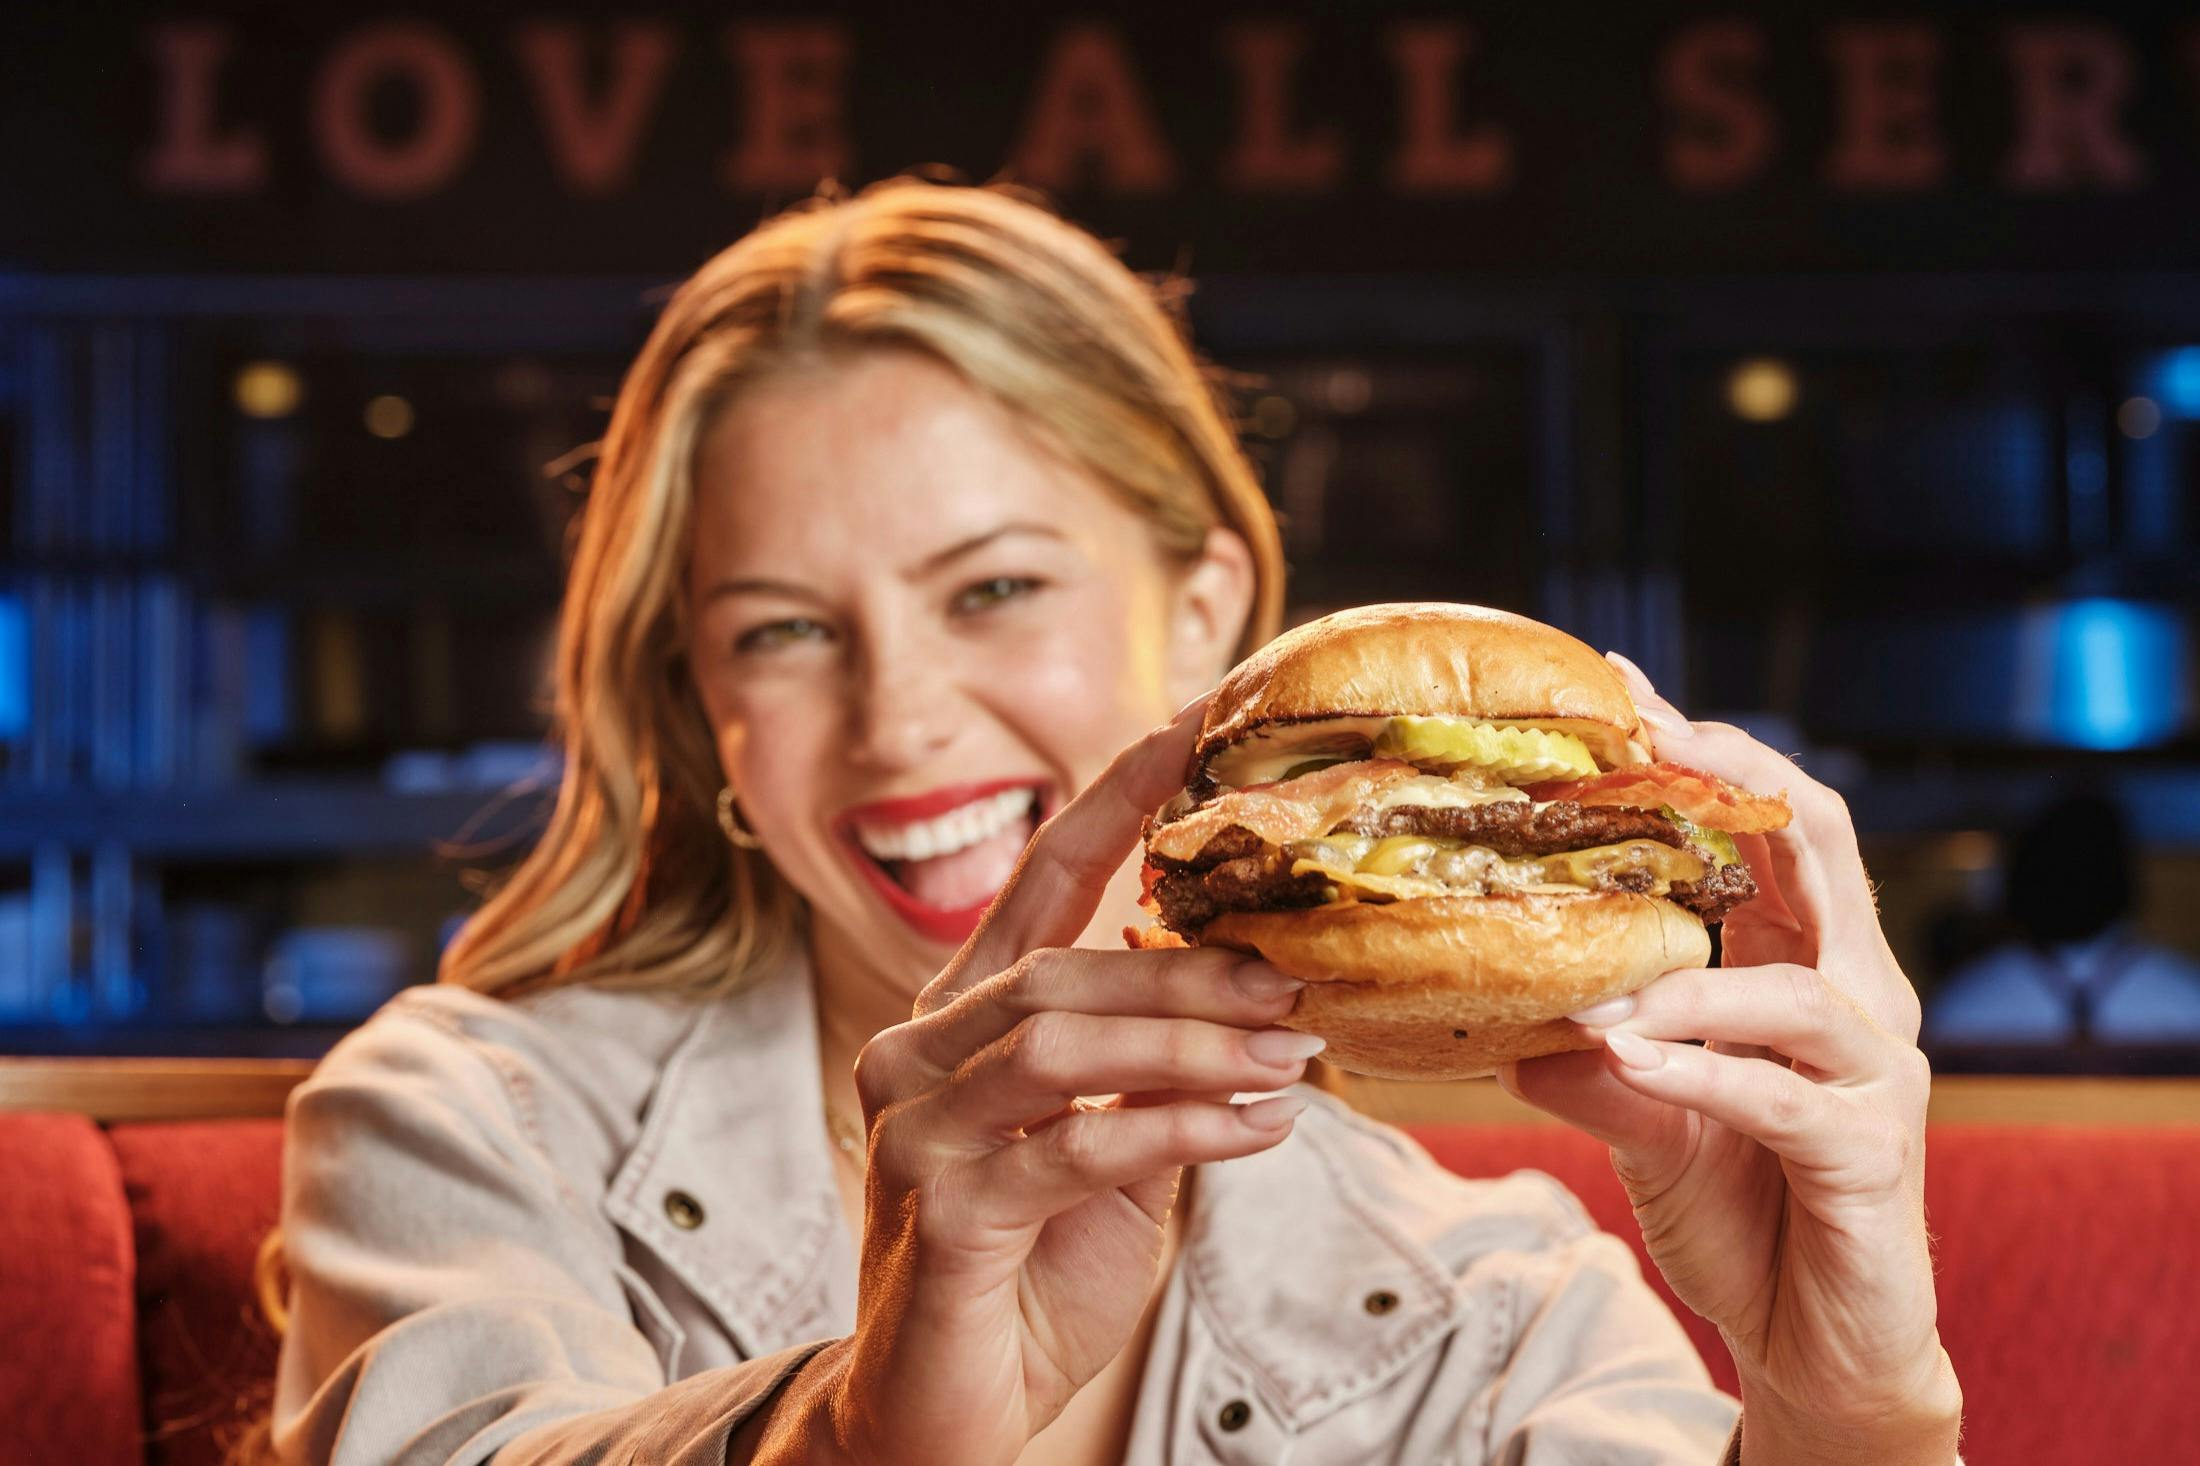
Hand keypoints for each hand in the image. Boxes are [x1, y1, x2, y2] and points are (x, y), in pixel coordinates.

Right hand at [816, 698, 1320, 1465]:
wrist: (939, 1414)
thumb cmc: (1027, 1275)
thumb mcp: (1108, 1160)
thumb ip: (1153, 1080)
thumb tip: (1259, 1009)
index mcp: (957, 1022)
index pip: (1036, 882)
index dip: (1110, 800)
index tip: (1188, 724)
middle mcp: (916, 1054)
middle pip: (1063, 968)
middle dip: (1192, 972)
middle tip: (1297, 988)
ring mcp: (916, 1130)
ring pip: (1065, 1043)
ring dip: (1194, 1047)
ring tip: (1289, 1059)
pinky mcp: (941, 1209)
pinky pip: (1077, 1146)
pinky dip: (1180, 1132)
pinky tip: (1257, 1131)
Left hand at [1499, 655, 1959, 1456]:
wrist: (1816, 1343)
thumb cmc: (1740, 1208)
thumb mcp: (1645, 1117)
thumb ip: (1593, 1058)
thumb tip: (1504, 1016)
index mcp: (1804, 963)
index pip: (1770, 825)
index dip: (1705, 749)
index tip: (1617, 686)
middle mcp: (1858, 996)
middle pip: (1818, 847)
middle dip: (1729, 780)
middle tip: (1639, 738)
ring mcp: (1878, 1073)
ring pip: (1796, 988)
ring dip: (1686, 981)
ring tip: (1595, 987)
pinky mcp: (1871, 1154)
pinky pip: (1782, 1097)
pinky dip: (1700, 1071)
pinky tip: (1629, 1058)